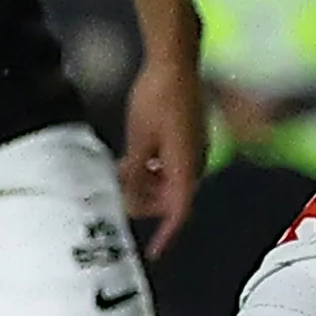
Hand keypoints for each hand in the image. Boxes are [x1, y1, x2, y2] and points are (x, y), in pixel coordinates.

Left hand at [122, 47, 204, 256]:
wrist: (175, 62)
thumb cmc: (156, 97)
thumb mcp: (138, 138)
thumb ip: (136, 170)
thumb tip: (129, 194)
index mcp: (186, 164)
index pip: (179, 210)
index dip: (167, 235)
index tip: (155, 253)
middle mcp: (196, 161)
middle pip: (173, 198)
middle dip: (147, 203)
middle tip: (119, 199)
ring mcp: (195, 148)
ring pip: (171, 181)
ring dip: (148, 185)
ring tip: (121, 176)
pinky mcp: (189, 137)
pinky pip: (172, 164)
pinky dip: (154, 169)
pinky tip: (133, 161)